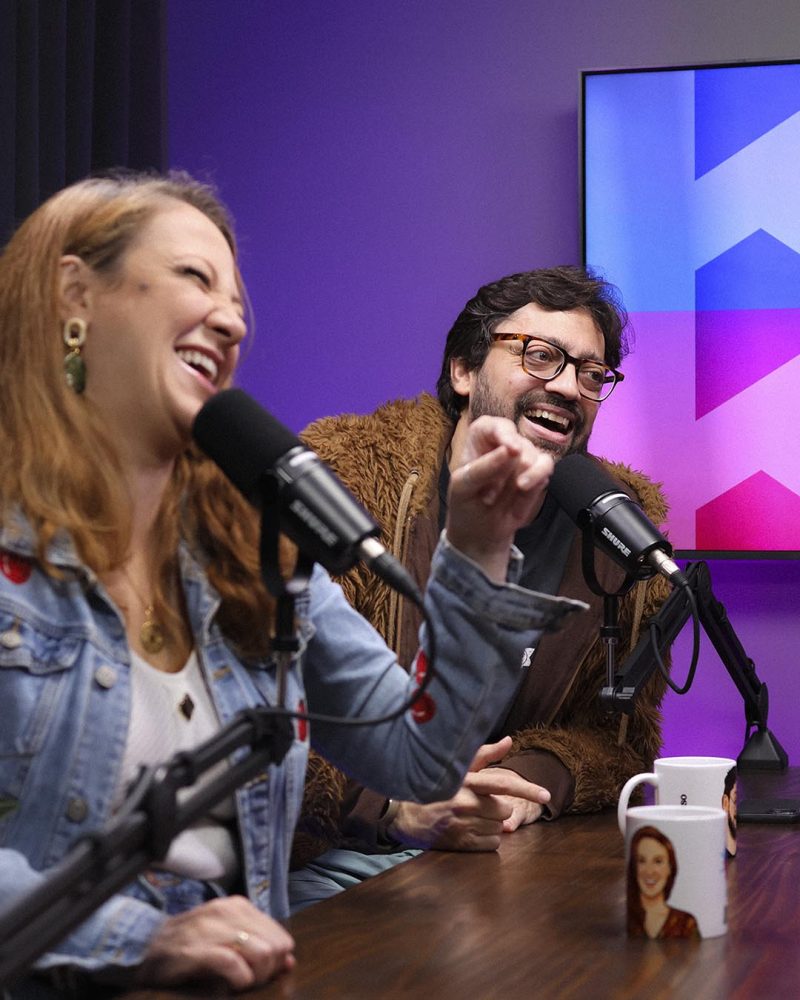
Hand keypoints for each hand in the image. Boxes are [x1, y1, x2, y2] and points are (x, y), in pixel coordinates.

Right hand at [135, 895, 294, 989]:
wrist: (144, 949)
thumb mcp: (227, 941)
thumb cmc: (189, 946)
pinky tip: (233, 984)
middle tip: (252, 981)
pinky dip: (240, 979)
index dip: (276, 961)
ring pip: (261, 952)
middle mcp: (227, 911)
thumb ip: (259, 946)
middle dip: (269, 970)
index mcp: (238, 906)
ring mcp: (211, 929)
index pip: (280, 936)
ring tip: (242, 982)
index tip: (262, 973)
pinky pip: (234, 964)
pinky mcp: (196, 949)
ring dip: (256, 976)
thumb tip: (290, 961)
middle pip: (275, 946)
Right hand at [389, 737, 549, 850]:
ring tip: (471, 816)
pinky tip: (472, 829)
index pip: (502, 783)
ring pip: (500, 827)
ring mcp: (463, 824)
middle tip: (479, 804)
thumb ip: (485, 754)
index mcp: (465, 781)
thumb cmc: (434, 787)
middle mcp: (465, 802)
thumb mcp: (457, 768)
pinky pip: (493, 843)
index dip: (526, 789)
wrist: (404, 815)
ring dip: (492, 823)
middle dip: (498, 808)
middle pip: (505, 809)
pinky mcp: (462, 843)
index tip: (546, 795)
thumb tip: (509, 740)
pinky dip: (488, 838)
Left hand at [446, 416, 553, 580]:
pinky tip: (524, 491)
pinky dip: (538, 480)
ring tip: (517, 489)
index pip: (492, 425)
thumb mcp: (463, 487)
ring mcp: (522, 458)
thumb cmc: (466, 503)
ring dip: (528, 475)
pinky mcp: (536, 473)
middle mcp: (503, 444)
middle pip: (519, 443)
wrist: (479, 532)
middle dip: (511, 469)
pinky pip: (546, 468)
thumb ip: (483, 468)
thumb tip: (509, 450)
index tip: (511, 449)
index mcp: (479, 440)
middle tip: (491, 494)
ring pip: (536, 456)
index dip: (503, 433)